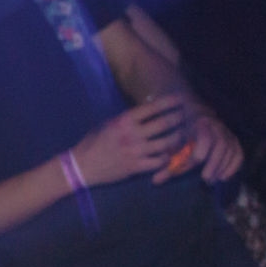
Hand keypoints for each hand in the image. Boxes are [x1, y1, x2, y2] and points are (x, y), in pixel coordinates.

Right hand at [70, 94, 186, 185]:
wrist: (81, 166)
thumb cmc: (93, 142)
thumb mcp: (108, 124)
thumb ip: (127, 119)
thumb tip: (147, 111)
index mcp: (124, 120)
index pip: (153, 107)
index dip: (170, 102)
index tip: (180, 99)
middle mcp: (132, 134)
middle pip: (165, 123)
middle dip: (178, 118)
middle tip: (184, 117)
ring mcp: (135, 152)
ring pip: (166, 143)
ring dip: (177, 138)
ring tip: (180, 135)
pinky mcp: (135, 167)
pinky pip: (159, 162)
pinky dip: (166, 158)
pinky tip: (168, 155)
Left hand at [162, 106, 243, 184]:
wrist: (189, 116)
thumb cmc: (177, 135)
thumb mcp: (171, 147)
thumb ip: (165, 163)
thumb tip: (155, 181)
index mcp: (198, 124)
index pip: (206, 135)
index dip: (203, 148)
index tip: (197, 161)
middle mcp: (215, 126)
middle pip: (221, 144)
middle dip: (214, 162)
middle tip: (206, 178)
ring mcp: (225, 132)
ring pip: (230, 148)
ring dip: (222, 166)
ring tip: (212, 180)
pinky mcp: (232, 140)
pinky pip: (238, 152)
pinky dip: (233, 165)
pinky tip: (224, 177)